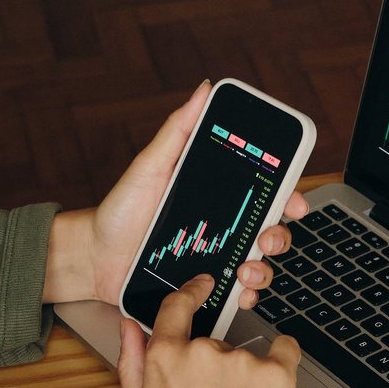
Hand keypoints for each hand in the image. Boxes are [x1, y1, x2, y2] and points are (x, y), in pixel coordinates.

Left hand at [42, 81, 308, 306]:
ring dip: (264, 270)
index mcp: (216, 197)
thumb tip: (203, 90)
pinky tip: (238, 292)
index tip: (294, 201)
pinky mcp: (203, 289)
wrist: (94, 256)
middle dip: (280, 236)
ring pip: (259, 266)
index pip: (263, 195)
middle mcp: (221, 229)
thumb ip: (178, 129)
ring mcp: (214, 260)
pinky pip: (235, 295)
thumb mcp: (150, 165)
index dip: (288, 196)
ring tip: (245, 268)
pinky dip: (245, 297)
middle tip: (266, 237)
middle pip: (270, 231)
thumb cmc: (120, 209)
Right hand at [116, 274, 301, 387]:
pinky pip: (286, 350)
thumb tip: (129, 326)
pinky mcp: (277, 374)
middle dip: (215, 370)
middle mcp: (202, 351)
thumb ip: (131, 362)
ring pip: (245, 356)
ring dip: (244, 378)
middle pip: (212, 343)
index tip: (202, 287)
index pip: (176, 306)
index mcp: (165, 358)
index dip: (191, 293)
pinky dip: (282, 363)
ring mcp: (242, 361)